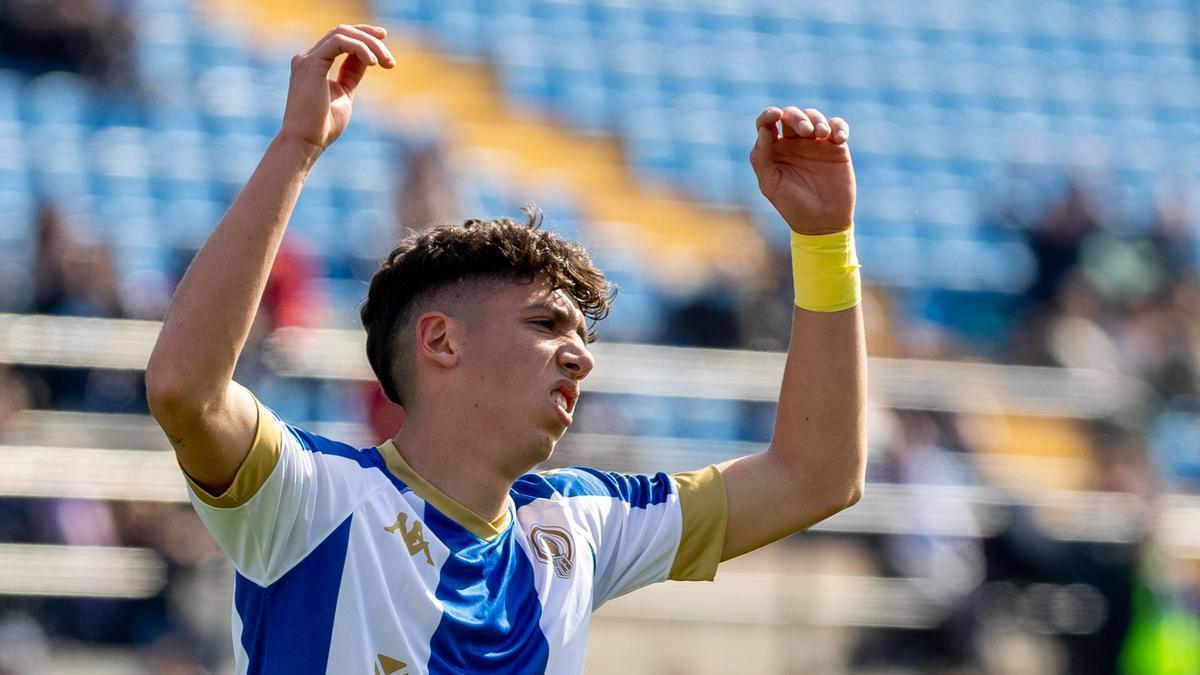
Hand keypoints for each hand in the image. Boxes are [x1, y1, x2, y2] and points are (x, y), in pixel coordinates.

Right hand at [278, 24, 394, 151]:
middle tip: (390, 60)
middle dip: (370, 38)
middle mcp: (308, 58)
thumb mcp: (344, 93)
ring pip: (342, 33)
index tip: (385, 44)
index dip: (364, 37)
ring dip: (369, 44)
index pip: (341, 39)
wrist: (306, 142)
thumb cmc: (323, 126)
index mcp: (315, 64)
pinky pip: (339, 42)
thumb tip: (368, 59)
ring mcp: (307, 59)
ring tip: (386, 62)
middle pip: (343, 32)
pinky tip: (373, 62)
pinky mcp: (310, 63)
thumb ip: (351, 73)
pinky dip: (359, 48)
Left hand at [749, 106, 854, 234]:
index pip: (767, 123)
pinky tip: (839, 138)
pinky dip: (838, 126)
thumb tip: (763, 130)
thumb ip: (761, 158)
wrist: (822, 222)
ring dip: (817, 120)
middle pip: (792, 115)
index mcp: (774, 150)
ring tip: (821, 135)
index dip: (769, 114)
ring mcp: (815, 144)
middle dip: (798, 117)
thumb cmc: (792, 205)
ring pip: (814, 116)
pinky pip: (837, 126)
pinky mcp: (836, 147)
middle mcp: (793, 143)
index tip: (775, 115)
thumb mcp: (770, 184)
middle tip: (806, 132)